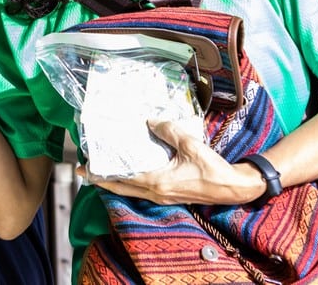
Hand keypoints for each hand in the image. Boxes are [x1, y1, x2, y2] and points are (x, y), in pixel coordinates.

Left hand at [79, 119, 265, 205]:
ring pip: (132, 191)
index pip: (122, 179)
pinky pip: (144, 190)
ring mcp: (163, 196)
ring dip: (116, 183)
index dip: (102, 175)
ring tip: (103, 172)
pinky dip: (131, 183)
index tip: (86, 168)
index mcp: (157, 181)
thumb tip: (150, 120)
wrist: (233, 188)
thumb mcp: (190, 144)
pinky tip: (130, 173)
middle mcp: (156, 192)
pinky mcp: (171, 195)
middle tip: (84, 172)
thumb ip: (169, 131)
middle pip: (121, 189)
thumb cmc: (212, 169)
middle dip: (101, 181)